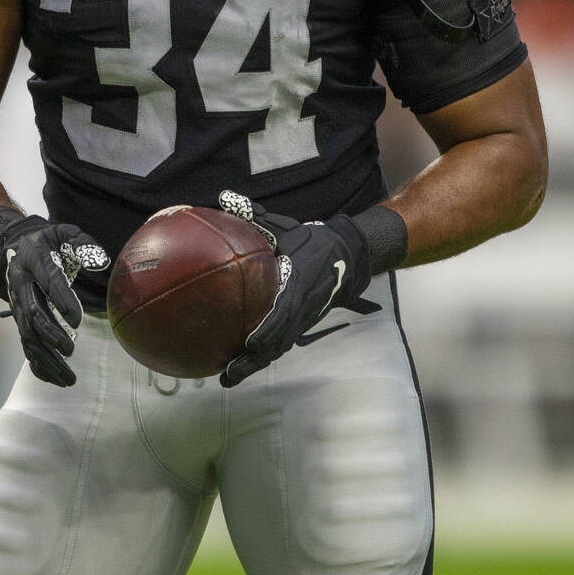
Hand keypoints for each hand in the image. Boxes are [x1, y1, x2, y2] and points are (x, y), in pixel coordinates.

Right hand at [0, 215, 108, 385]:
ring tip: (69, 377)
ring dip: (47, 359)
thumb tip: (101, 262)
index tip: (77, 318)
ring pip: (28, 337)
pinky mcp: (21, 320)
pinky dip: (39, 365)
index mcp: (33, 260)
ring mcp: (17, 305)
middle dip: (50, 334)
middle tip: (70, 349)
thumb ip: (83, 242)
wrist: (16, 247)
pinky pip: (27, 346)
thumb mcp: (64, 232)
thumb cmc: (47, 240)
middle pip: (32, 314)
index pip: (47, 281)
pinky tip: (57, 379)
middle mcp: (20, 285)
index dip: (61, 299)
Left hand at [217, 190, 372, 387]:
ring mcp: (303, 318)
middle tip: (228, 374)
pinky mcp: (301, 323)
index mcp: (299, 282)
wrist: (349, 255)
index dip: (269, 329)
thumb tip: (224, 197)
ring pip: (278, 347)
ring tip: (229, 378)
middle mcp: (302, 306)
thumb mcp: (285, 226)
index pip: (285, 311)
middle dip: (254, 360)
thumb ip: (254, 215)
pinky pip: (280, 343)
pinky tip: (242, 363)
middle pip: (278, 341)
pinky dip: (262, 356)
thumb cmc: (312, 240)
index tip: (251, 342)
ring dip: (255, 364)